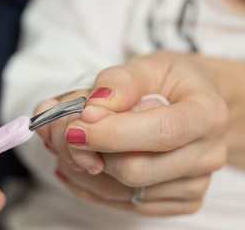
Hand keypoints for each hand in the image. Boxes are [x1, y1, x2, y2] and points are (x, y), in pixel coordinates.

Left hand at [39, 51, 230, 214]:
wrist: (192, 105)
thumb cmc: (169, 82)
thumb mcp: (148, 66)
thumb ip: (120, 81)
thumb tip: (94, 107)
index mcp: (205, 114)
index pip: (161, 133)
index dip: (111, 133)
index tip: (76, 125)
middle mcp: (206, 155)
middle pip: (136, 170)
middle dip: (87, 151)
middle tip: (62, 130)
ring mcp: (191, 184)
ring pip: (120, 192)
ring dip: (79, 168)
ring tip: (64, 143)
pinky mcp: (175, 202)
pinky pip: (119, 203)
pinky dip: (87, 184)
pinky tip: (77, 161)